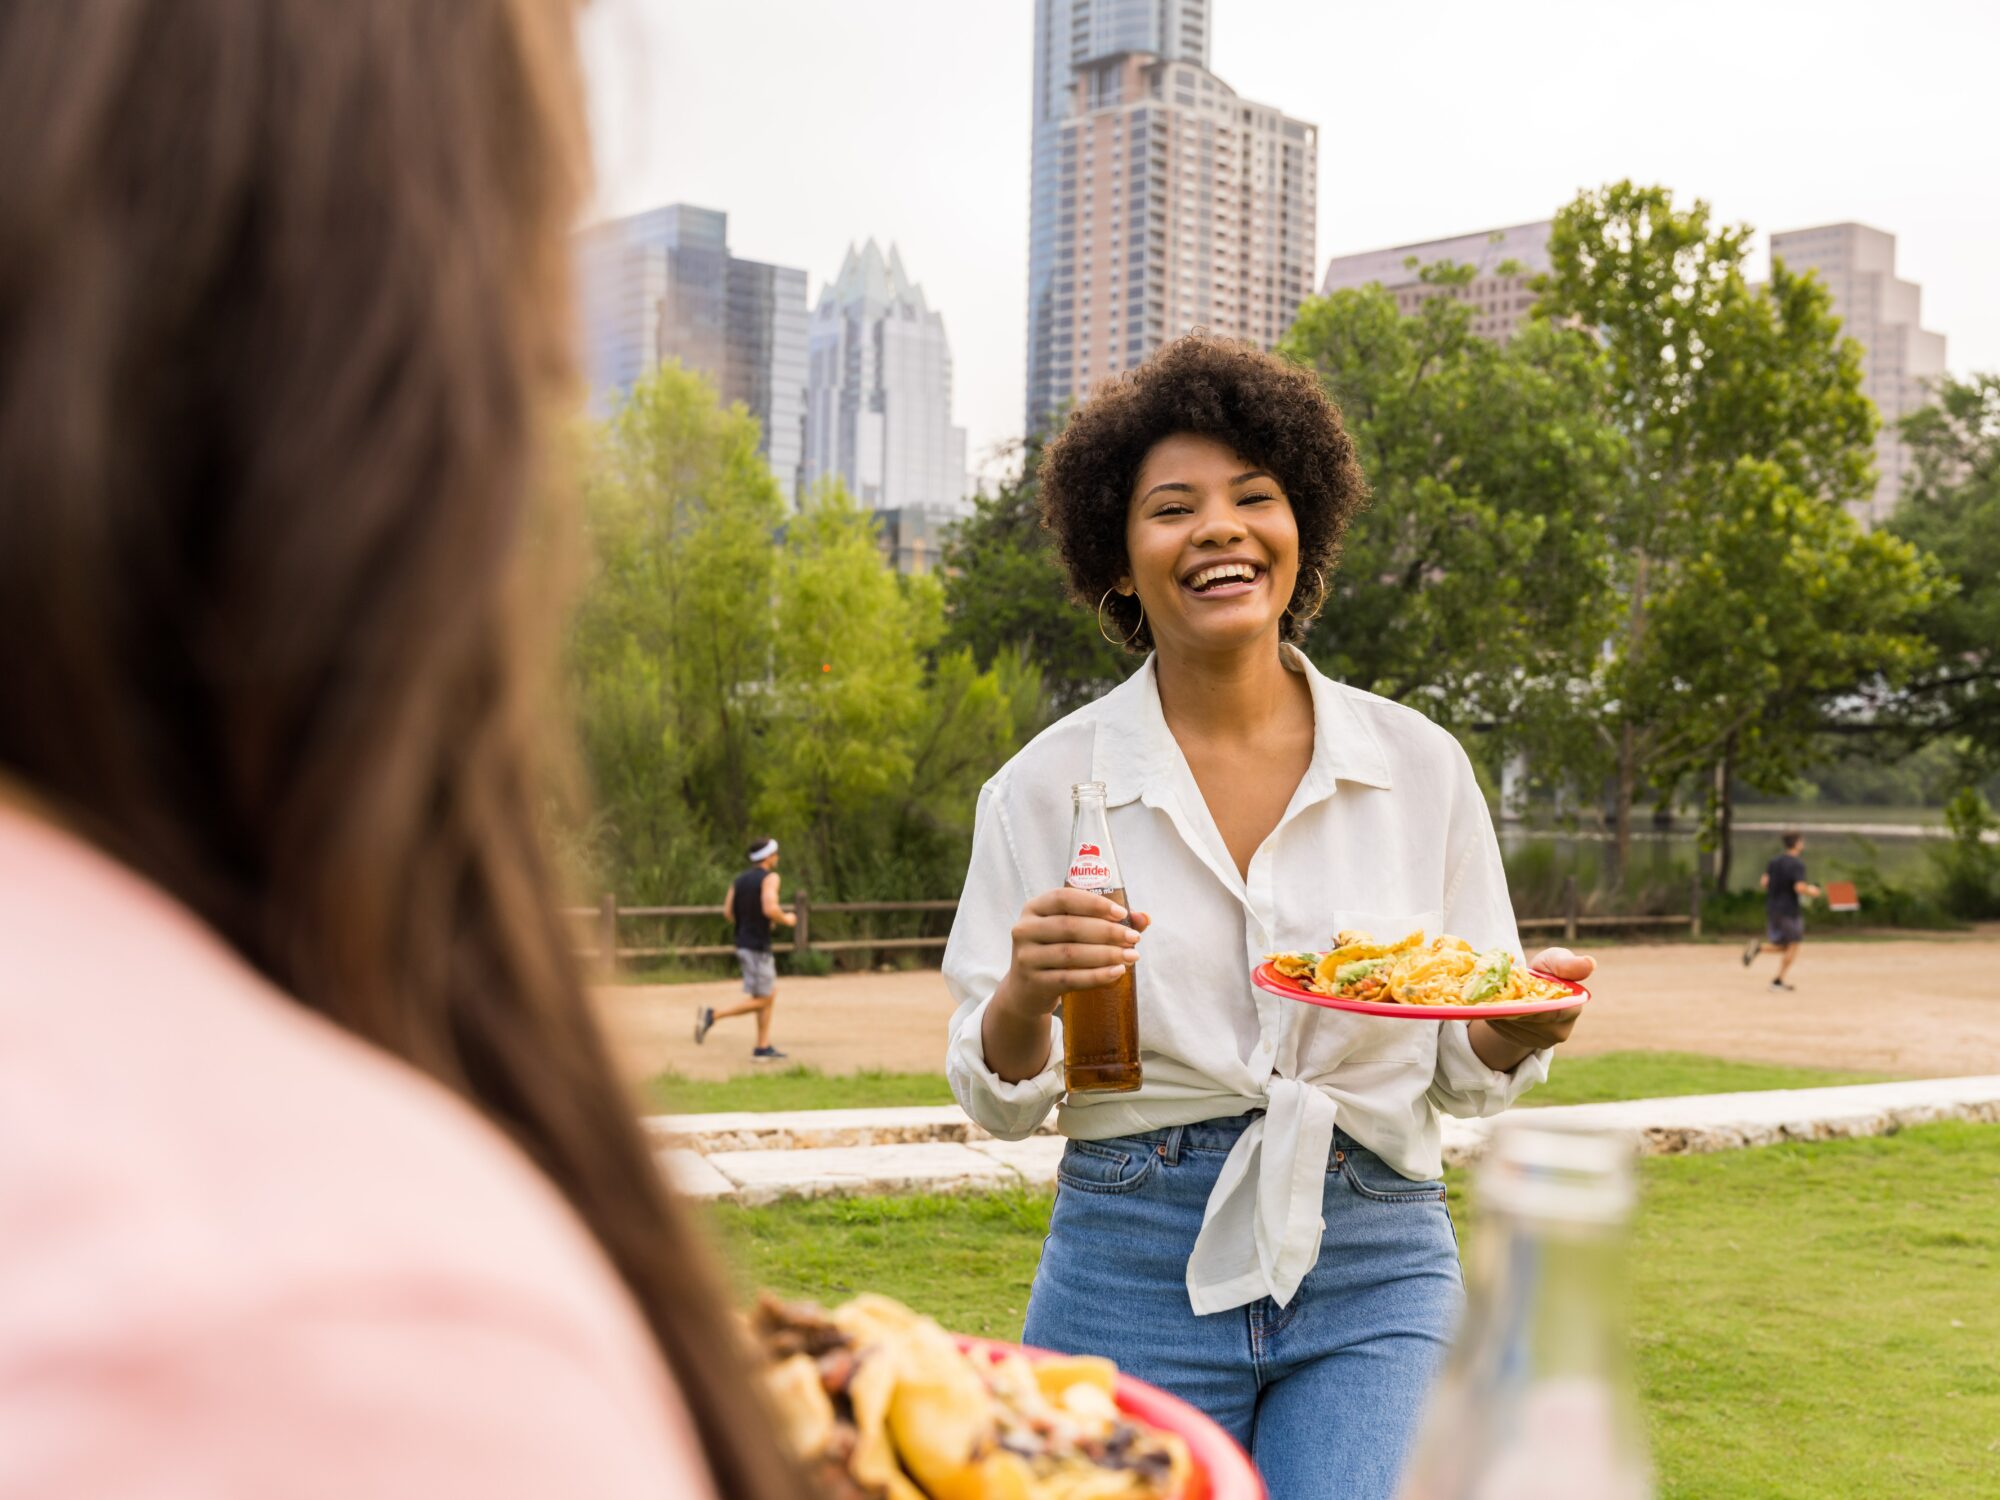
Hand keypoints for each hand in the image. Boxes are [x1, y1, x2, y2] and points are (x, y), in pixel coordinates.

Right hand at [992, 887, 1147, 1021]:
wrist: (1026, 990)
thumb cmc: (1056, 951)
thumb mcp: (1072, 931)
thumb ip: (1106, 920)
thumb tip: (1144, 918)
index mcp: (1034, 908)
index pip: (1064, 898)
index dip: (1094, 904)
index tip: (1122, 914)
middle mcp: (1025, 929)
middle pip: (1070, 927)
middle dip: (1107, 932)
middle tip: (1134, 939)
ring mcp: (1026, 957)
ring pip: (1071, 953)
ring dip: (1106, 955)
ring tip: (1131, 956)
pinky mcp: (1034, 983)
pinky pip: (1070, 978)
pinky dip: (1096, 976)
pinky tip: (1117, 972)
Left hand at [1468, 947, 1593, 1068]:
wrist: (1529, 988)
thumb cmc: (1547, 971)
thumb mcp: (1555, 961)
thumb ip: (1568, 964)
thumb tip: (1590, 963)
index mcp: (1573, 1008)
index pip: (1554, 1013)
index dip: (1535, 1006)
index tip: (1516, 996)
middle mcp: (1561, 1030)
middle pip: (1530, 1021)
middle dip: (1512, 1007)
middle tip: (1495, 993)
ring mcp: (1543, 1040)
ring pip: (1515, 1027)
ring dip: (1500, 1012)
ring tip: (1491, 997)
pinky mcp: (1526, 1044)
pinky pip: (1505, 1032)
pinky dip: (1495, 1018)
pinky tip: (1491, 1006)